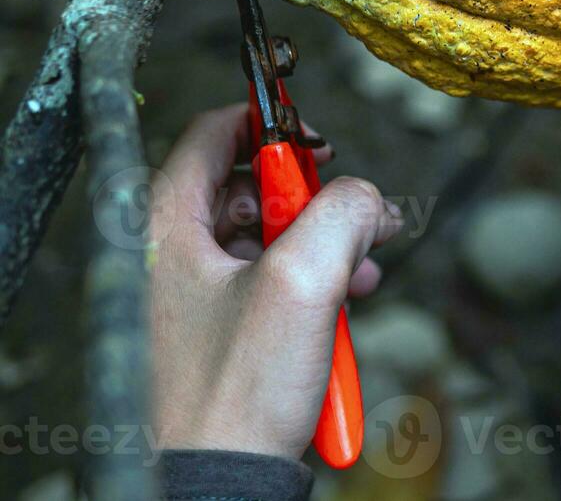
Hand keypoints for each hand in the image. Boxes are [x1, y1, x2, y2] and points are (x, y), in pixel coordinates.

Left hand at [150, 106, 401, 459]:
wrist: (222, 484)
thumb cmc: (236, 395)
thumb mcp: (303, 281)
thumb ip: (343, 213)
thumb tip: (367, 197)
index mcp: (165, 227)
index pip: (213, 134)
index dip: (272, 123)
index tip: (318, 140)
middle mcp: (171, 255)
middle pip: (253, 187)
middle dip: (318, 198)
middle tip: (360, 214)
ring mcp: (194, 296)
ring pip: (271, 237)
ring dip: (327, 243)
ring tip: (365, 266)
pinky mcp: (220, 332)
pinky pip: (273, 282)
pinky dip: (315, 282)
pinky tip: (350, 299)